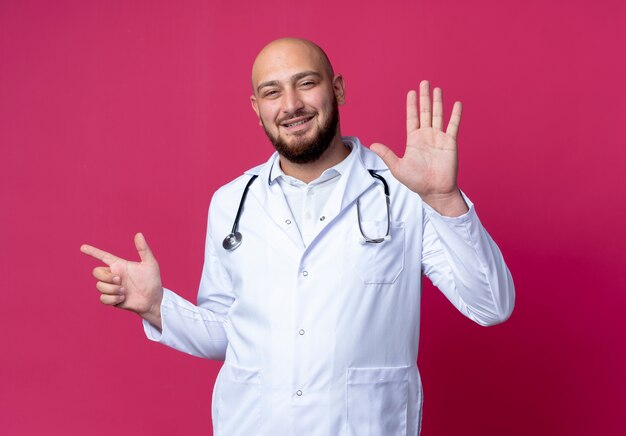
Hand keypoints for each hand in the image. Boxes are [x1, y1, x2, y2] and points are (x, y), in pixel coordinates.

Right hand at [81, 233, 163, 328]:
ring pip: (99, 286)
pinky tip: (123, 298)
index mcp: (119, 265)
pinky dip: (113, 298)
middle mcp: (113, 275)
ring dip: (113, 289)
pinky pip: (102, 298)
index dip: (92, 251)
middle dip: (106, 276)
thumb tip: (139, 234)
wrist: (154, 299)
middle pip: (96, 272)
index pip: (103, 256)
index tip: (82, 247)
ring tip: (125, 291)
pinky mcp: (112, 299)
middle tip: (120, 280)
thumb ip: (143, 249)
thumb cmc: (152, 281)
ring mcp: (112, 287)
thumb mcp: (150, 264)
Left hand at [370, 80, 467, 215]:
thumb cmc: (416, 181)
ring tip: (437, 88)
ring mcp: (439, 138)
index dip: (411, 105)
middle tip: (424, 82)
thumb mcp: (398, 167)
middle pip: (425, 112)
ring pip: (438, 115)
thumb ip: (387, 154)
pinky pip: (453, 125)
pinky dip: (455, 114)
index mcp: (414, 140)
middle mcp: (426, 136)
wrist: (434, 191)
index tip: (411, 92)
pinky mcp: (450, 143)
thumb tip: (373, 144)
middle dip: (424, 97)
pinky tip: (456, 103)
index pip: (412, 118)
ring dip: (438, 102)